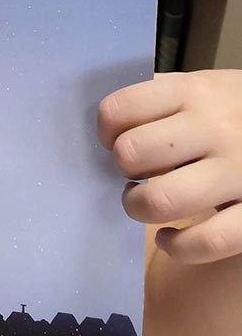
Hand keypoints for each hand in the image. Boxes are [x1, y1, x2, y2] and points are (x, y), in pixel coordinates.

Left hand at [98, 70, 241, 263]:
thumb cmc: (239, 112)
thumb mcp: (207, 88)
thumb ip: (164, 100)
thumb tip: (110, 131)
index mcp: (196, 92)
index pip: (121, 108)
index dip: (106, 130)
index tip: (113, 140)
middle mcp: (216, 128)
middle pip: (133, 153)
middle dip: (123, 169)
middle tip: (134, 172)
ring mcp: (240, 172)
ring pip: (162, 199)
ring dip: (139, 206)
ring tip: (144, 203)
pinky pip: (207, 240)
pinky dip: (178, 247)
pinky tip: (170, 239)